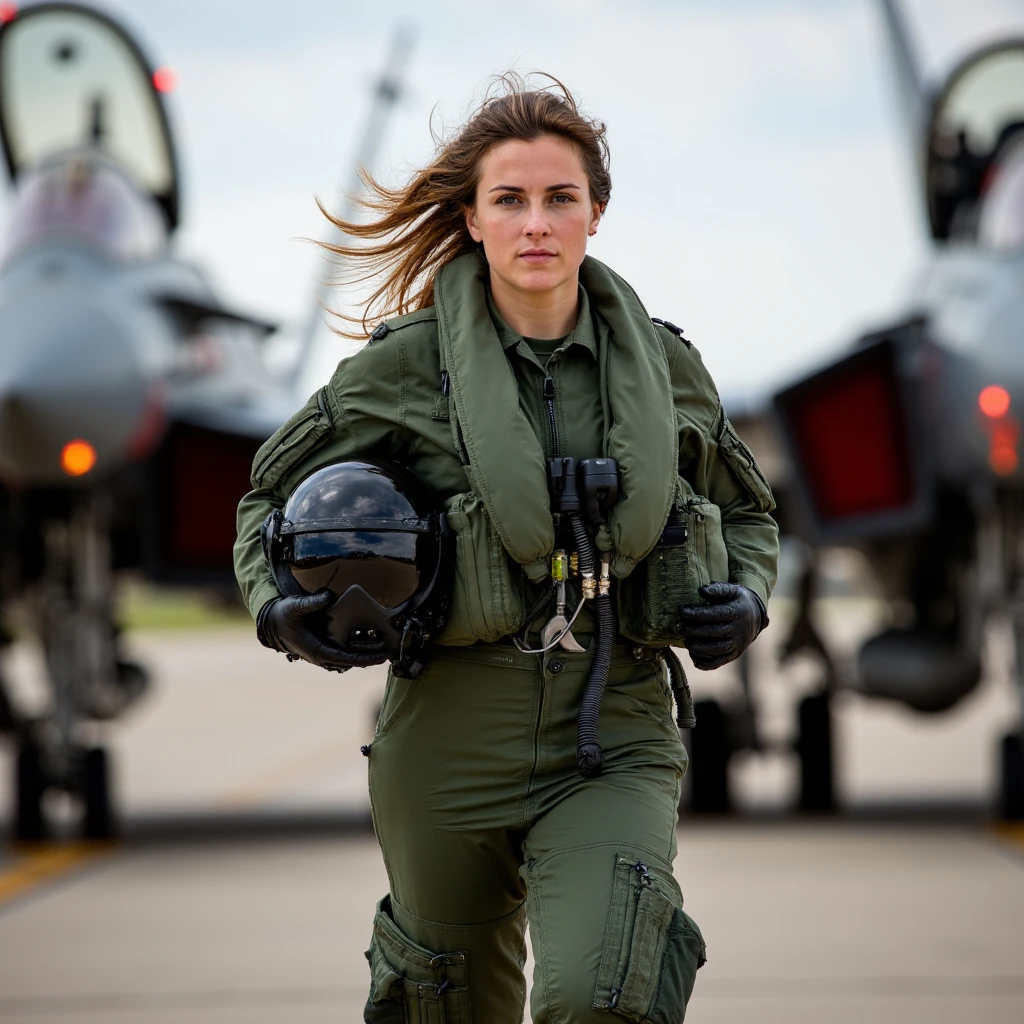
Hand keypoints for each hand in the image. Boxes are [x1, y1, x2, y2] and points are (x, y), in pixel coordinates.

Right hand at [257, 591, 385, 671]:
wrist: (274, 622)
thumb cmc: (285, 615)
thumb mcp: (296, 606)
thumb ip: (312, 602)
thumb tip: (329, 596)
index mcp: (318, 650)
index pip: (346, 658)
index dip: (364, 658)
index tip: (380, 657)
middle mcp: (323, 654)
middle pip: (352, 659)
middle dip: (370, 655)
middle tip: (390, 650)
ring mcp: (325, 651)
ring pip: (350, 655)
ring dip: (367, 650)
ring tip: (386, 642)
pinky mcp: (327, 645)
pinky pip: (346, 648)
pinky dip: (359, 644)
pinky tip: (373, 635)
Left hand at [677, 582, 766, 670]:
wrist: (756, 616)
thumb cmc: (737, 600)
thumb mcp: (732, 590)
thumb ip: (718, 589)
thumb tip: (702, 591)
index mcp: (738, 612)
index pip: (717, 614)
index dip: (698, 613)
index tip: (681, 610)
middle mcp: (740, 629)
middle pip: (715, 633)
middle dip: (694, 631)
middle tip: (678, 627)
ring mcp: (738, 644)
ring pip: (718, 649)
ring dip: (699, 648)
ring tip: (685, 642)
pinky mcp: (735, 654)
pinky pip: (721, 661)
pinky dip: (707, 663)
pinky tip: (693, 657)